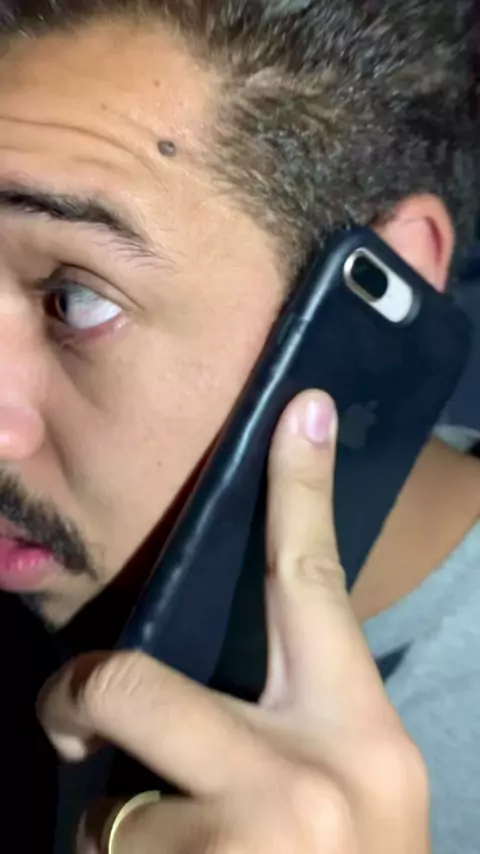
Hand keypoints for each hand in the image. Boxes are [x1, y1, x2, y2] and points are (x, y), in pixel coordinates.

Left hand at [38, 391, 429, 853]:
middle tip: (82, 720)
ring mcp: (237, 852)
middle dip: (87, 698)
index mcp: (357, 735)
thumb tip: (182, 679)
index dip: (304, 490)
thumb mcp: (352, 790)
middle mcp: (300, 783)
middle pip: (130, 683)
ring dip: (120, 838)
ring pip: (102, 814)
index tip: (301, 407)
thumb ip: (287, 722)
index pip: (313, 584)